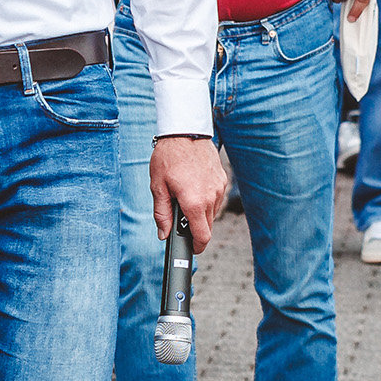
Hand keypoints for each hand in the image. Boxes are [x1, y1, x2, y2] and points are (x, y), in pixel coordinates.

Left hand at [150, 134, 224, 251]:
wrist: (185, 131)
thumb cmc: (168, 157)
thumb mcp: (158, 187)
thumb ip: (161, 214)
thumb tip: (163, 233)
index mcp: (194, 202)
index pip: (202, 236)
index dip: (196, 247)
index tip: (191, 248)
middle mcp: (211, 197)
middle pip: (207, 226)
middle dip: (195, 228)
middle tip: (180, 218)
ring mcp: (219, 188)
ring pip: (212, 212)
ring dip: (200, 213)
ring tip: (185, 197)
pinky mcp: (222, 180)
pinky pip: (216, 198)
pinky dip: (206, 200)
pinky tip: (194, 188)